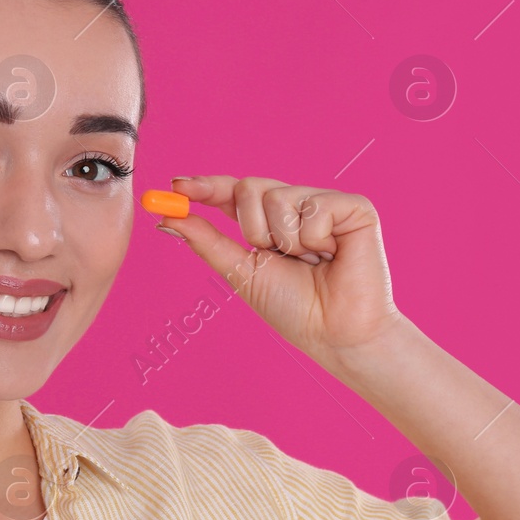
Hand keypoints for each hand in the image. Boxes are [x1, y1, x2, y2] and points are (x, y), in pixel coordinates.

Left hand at [153, 176, 406, 363]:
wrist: (335, 334)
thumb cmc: (294, 309)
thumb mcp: (241, 272)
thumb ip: (207, 241)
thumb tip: (165, 218)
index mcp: (269, 222)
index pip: (233, 193)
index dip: (206, 187)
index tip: (177, 186)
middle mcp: (296, 206)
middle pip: (250, 187)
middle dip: (252, 229)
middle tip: (276, 257)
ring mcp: (325, 204)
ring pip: (278, 196)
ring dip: (286, 240)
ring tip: (312, 261)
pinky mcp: (354, 207)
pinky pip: (314, 206)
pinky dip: (315, 238)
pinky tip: (332, 255)